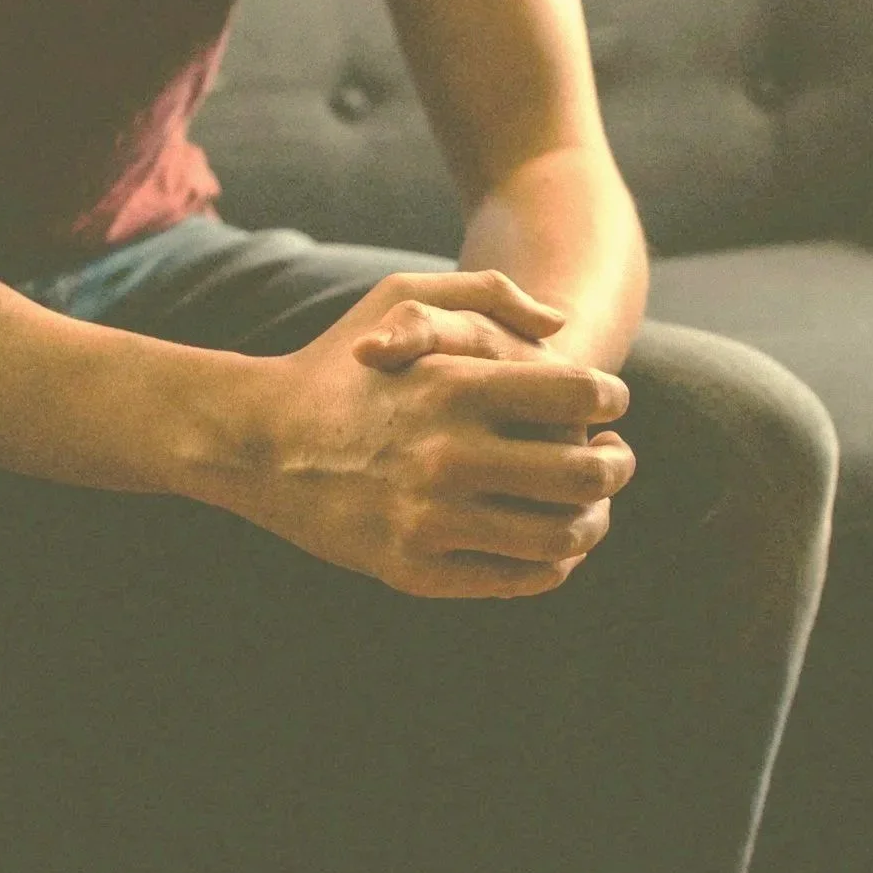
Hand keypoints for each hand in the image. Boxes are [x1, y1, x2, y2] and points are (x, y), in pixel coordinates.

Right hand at [225, 270, 636, 599]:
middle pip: (583, 473)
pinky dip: (552, 566)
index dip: (611, 401)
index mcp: (453, 385)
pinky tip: (553, 548)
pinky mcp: (414, 570)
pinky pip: (515, 578)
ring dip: (594, 522)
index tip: (611, 408)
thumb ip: (486, 294)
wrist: (255, 440)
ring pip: (560, 537)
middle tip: (616, 461)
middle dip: (617, 466)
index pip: (579, 397)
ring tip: (592, 509)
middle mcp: (447, 456)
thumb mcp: (400, 294)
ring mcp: (430, 520)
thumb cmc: (337, 361)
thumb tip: (562, 326)